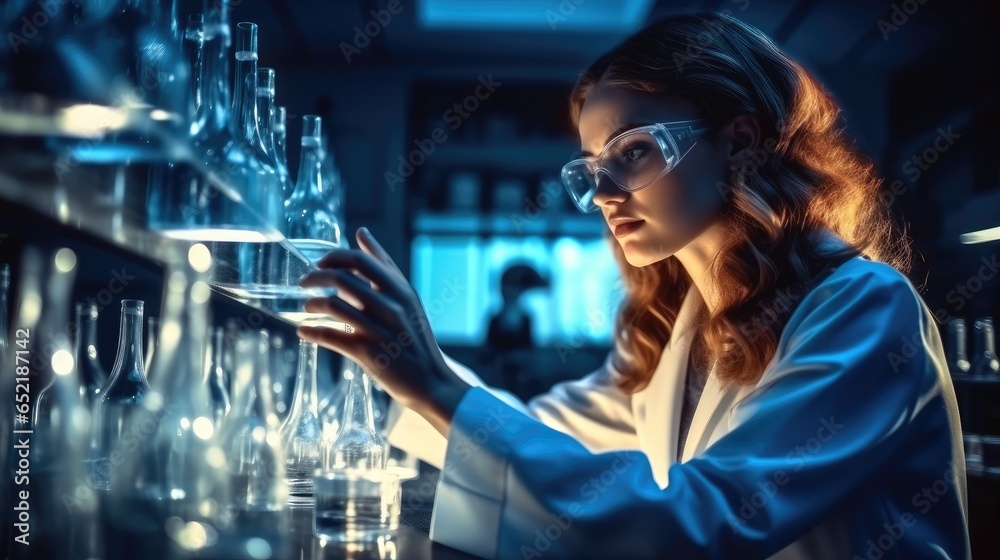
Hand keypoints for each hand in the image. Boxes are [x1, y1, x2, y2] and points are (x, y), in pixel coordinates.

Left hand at [296, 227, 469, 435]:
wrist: (431, 380)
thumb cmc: (414, 336)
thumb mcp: (407, 297)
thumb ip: (384, 265)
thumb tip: (361, 232)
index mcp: (400, 290)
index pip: (361, 260)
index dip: (334, 257)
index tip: (319, 263)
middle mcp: (391, 306)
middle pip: (342, 279)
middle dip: (315, 277)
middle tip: (303, 283)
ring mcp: (379, 329)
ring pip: (334, 305)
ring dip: (312, 304)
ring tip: (306, 308)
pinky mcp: (368, 353)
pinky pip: (332, 337)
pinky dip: (312, 332)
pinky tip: (303, 331)